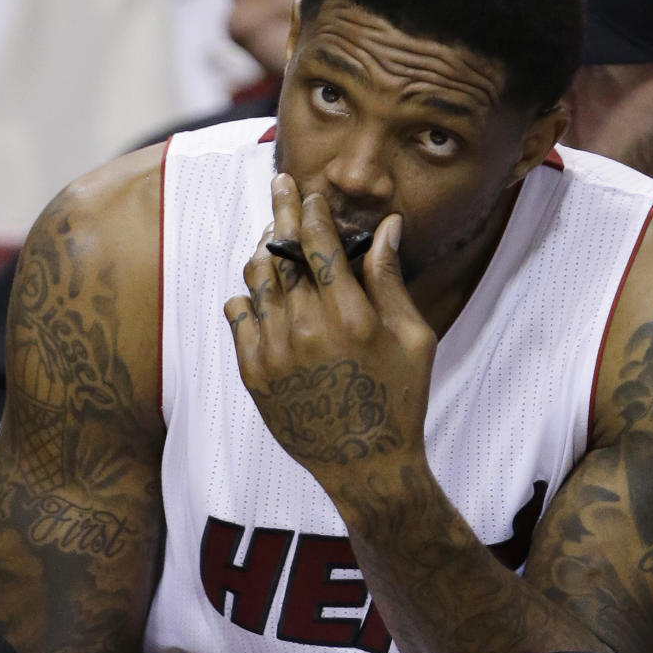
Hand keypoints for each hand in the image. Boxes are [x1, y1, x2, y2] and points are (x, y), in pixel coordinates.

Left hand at [224, 173, 435, 503]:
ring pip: (255, 279)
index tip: (311, 195)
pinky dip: (248, 296)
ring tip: (273, 239)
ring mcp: (275, 353)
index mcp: (352, 318)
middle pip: (281, 253)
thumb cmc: (399, 400)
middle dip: (281, 212)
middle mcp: (308, 331)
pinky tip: (262, 293)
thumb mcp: (414, 338)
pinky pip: (238, 315)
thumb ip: (391, 280)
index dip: (312, 212)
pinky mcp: (254, 374)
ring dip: (264, 251)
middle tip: (280, 186)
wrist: (366, 465)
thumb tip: (385, 226)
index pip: (320, 245)